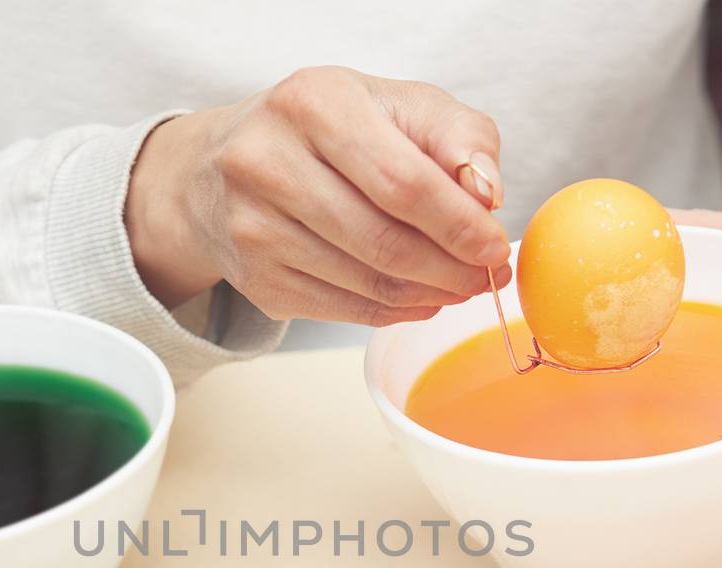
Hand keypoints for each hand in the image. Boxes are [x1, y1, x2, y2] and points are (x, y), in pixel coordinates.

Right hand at [125, 66, 510, 325]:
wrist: (224, 165)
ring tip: (457, 285)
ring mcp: (253, 227)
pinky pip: (343, 310)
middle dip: (449, 268)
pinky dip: (393, 311)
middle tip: (484, 276)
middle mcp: (268, 162)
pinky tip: (418, 298)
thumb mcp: (396, 105)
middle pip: (384, 240)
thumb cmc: (328, 129)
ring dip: (428, 294)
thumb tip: (487, 194)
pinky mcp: (255, 278)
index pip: (403, 181)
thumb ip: (457, 136)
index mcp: (314, 103)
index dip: (459, 224)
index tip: (496, 246)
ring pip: (366, 282)